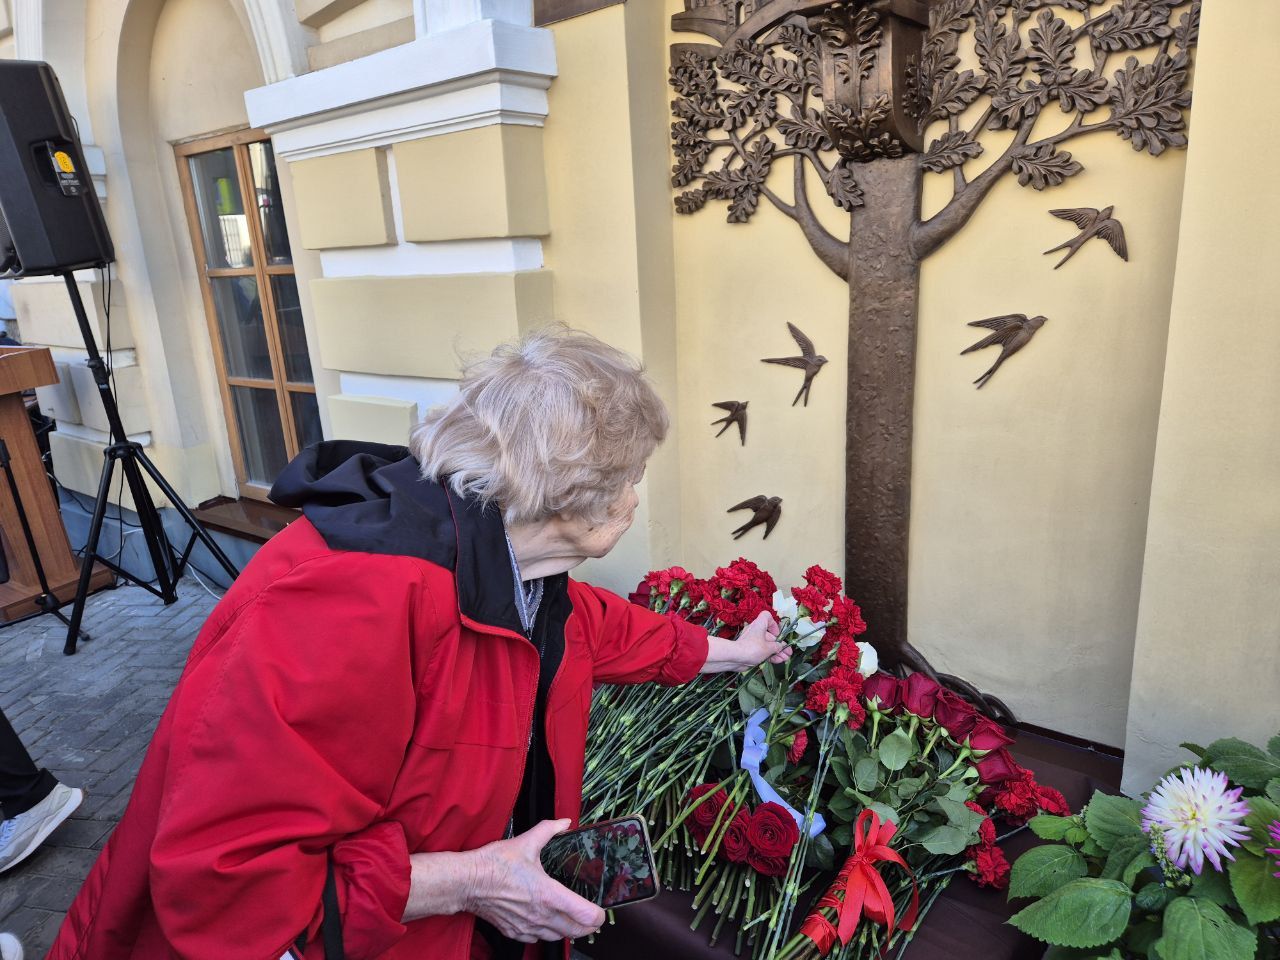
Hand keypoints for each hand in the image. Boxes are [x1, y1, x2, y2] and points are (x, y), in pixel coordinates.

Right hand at [467, 819, 605, 942]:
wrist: (467, 882)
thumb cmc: (494, 865)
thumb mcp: (526, 842)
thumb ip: (549, 830)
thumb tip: (564, 822)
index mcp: (549, 895)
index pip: (585, 915)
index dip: (598, 915)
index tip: (601, 910)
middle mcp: (541, 915)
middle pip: (577, 931)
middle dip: (588, 926)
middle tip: (592, 917)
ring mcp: (528, 927)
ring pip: (558, 937)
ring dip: (568, 930)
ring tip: (571, 919)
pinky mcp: (515, 932)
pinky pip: (538, 939)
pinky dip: (546, 933)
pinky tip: (545, 922)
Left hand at [700, 611, 790, 672]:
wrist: (735, 658)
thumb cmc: (753, 648)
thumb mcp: (769, 648)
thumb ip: (777, 647)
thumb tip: (781, 647)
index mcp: (759, 625)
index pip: (767, 617)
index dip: (774, 624)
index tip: (778, 634)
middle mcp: (756, 631)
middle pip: (770, 635)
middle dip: (780, 645)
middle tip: (788, 653)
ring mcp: (753, 641)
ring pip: (768, 645)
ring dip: (777, 652)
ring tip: (786, 659)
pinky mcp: (751, 650)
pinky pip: (763, 651)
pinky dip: (770, 655)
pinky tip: (778, 661)